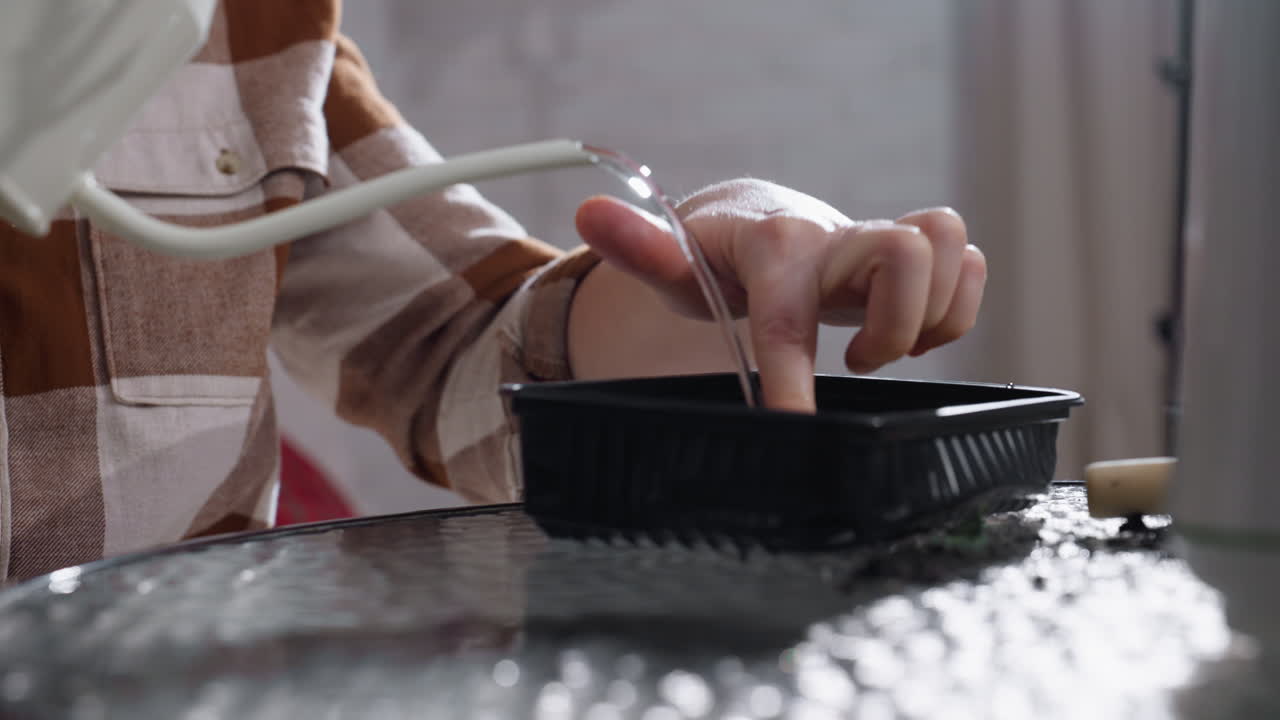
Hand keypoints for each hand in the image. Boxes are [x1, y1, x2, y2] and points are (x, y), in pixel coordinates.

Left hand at [573, 179, 985, 411]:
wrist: (755, 218)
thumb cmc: (712, 254)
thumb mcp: (672, 262)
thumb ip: (637, 246)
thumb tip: (590, 211)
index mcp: (772, 247)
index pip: (789, 314)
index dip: (793, 376)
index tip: (793, 426)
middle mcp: (835, 235)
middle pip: (904, 254)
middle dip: (893, 324)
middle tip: (854, 358)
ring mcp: (878, 240)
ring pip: (949, 249)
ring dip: (930, 313)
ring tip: (877, 344)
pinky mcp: (912, 253)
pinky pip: (969, 264)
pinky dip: (956, 306)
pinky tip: (909, 332)